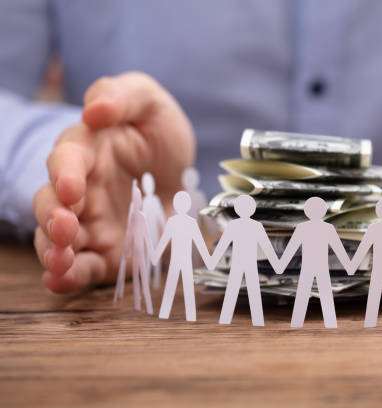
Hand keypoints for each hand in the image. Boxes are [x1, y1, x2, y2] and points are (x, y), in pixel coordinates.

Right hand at [33, 72, 194, 292]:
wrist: (181, 169)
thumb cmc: (157, 129)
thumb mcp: (148, 102)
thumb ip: (121, 96)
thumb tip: (94, 110)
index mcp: (86, 150)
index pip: (67, 160)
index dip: (65, 173)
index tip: (72, 187)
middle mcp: (81, 190)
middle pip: (51, 204)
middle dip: (52, 217)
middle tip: (64, 227)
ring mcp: (91, 223)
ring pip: (58, 240)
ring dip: (54, 251)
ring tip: (59, 262)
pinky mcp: (108, 252)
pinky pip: (84, 267)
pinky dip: (69, 277)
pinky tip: (59, 281)